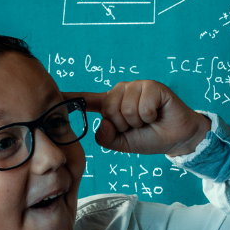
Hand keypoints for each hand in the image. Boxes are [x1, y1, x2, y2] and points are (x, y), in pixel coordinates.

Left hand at [64, 80, 210, 155]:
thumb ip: (107, 138)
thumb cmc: (149, 137)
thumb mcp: (122, 143)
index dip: (72, 99)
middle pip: (110, 109)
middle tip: (138, 125)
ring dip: (139, 121)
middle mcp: (121, 92)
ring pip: (126, 108)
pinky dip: (150, 115)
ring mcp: (137, 87)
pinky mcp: (153, 86)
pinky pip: (143, 105)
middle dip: (125, 124)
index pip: (88, 101)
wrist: (176, 138)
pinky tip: (157, 113)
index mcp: (111, 104)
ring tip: (149, 120)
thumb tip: (102, 123)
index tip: (54, 96)